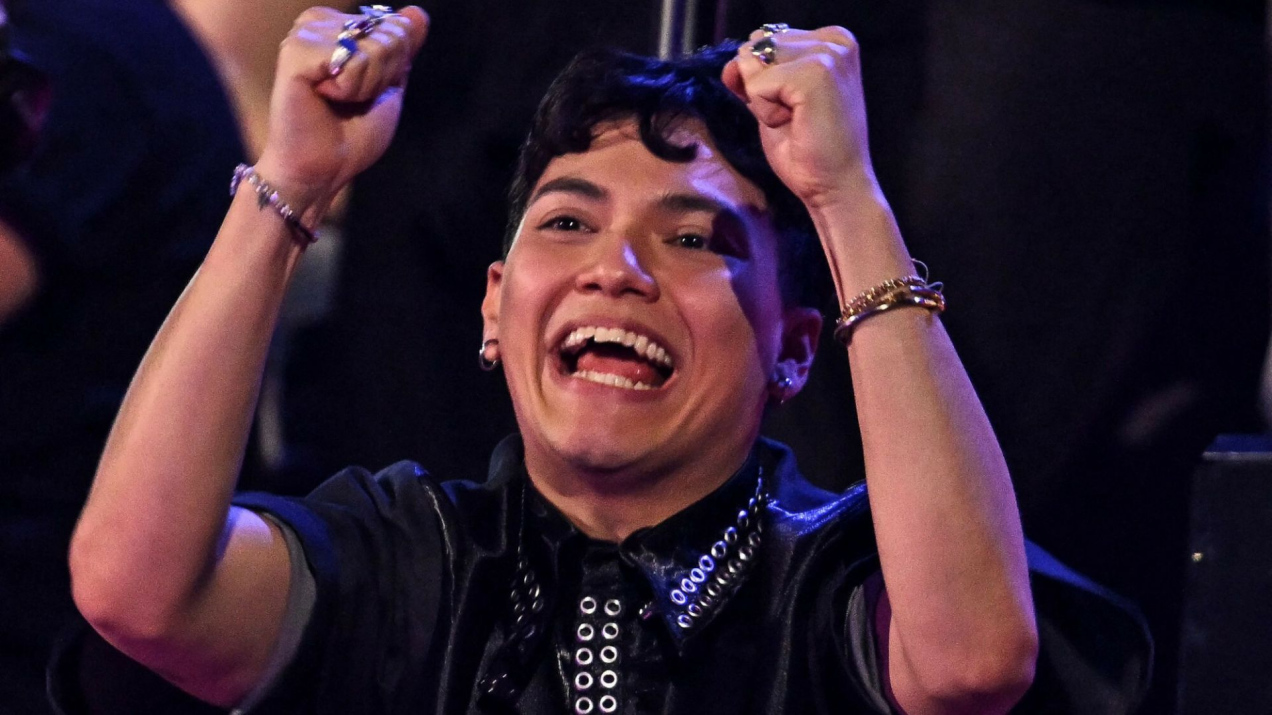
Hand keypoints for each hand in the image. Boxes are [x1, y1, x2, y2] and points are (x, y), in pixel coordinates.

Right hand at [255, 6, 428, 214]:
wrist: (324, 169)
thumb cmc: (352, 134)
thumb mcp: (389, 86)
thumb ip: (403, 49)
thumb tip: (418, 13)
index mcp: (338, 26)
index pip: (398, 27)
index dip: (394, 67)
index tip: (364, 90)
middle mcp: (318, 23)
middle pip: (390, 33)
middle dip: (382, 75)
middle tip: (349, 99)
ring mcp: (304, 35)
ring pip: (372, 47)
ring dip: (364, 85)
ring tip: (335, 100)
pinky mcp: (294, 52)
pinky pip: (351, 60)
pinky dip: (348, 88)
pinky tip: (322, 97)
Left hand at [721, 27, 876, 211]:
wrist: (835, 187)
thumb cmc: (809, 150)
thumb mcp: (773, 101)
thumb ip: (754, 75)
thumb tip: (732, 62)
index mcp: (830, 41)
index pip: (764, 41)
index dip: (763, 79)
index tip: (795, 108)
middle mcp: (833, 40)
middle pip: (758, 47)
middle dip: (762, 87)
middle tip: (795, 117)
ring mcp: (828, 54)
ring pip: (755, 63)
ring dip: (763, 99)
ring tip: (795, 120)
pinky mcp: (816, 73)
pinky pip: (758, 85)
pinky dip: (765, 112)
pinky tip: (794, 124)